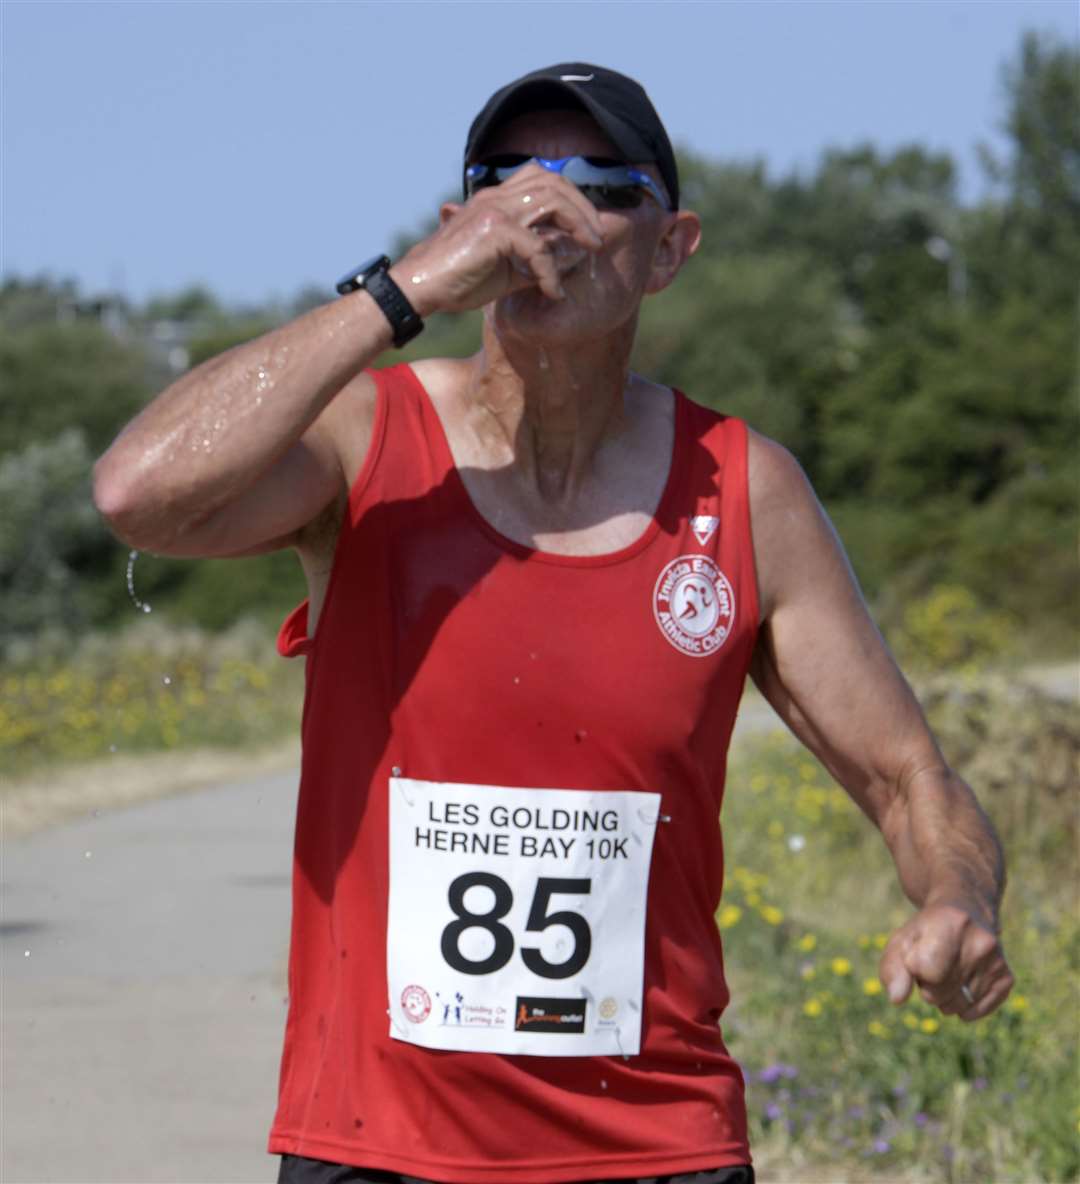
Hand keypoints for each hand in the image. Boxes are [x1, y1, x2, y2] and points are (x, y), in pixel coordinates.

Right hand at [391, 165, 604, 315]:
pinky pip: (537, 246)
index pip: (542, 180)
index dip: (572, 197)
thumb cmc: (456, 281)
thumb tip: (570, 262)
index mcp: (496, 199)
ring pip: (552, 200)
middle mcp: (496, 196)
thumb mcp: (505, 269)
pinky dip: (551, 271)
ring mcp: (495, 209)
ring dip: (579, 224)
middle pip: (553, 181)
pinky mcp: (494, 230)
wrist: (418, 288)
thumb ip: (536, 262)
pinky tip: (554, 292)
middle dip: (583, 207)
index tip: (588, 225)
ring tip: (591, 249)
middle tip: (598, 236)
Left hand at [879, 902, 1013, 1020]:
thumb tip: (897, 998)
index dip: (915, 969)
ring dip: (944, 996)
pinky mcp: (1007, 978)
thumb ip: (892, 968)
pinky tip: (961, 983)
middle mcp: (980, 942)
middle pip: (938, 993)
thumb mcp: (902, 940)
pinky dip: (962, 1006)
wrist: (966, 912)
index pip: (928, 971)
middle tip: (934, 962)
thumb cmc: (926, 931)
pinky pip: (975, 1012)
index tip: (917, 954)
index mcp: (951, 923)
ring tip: (948, 969)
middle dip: (927, 984)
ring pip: (956, 1006)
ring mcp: (996, 961)